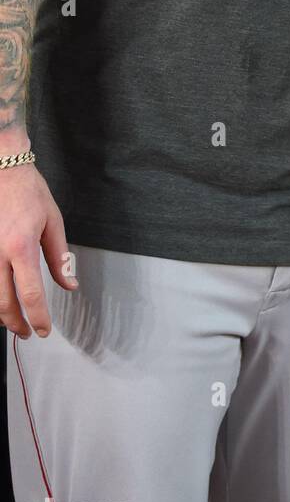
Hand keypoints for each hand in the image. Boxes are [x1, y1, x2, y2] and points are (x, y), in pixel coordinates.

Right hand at [0, 163, 76, 338]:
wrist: (2, 169)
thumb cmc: (28, 192)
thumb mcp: (53, 222)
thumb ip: (60, 257)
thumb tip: (70, 285)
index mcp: (21, 246)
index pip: (31, 293)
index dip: (39, 317)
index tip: (45, 330)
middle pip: (3, 302)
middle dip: (17, 323)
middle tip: (27, 332)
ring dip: (1, 314)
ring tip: (14, 320)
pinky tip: (0, 299)